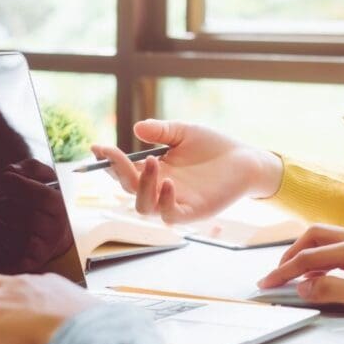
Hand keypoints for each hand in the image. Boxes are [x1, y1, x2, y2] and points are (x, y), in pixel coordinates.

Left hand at [0, 159, 73, 271]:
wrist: (56, 234)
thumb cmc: (47, 203)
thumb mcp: (46, 180)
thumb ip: (32, 168)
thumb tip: (11, 170)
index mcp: (61, 208)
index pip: (44, 197)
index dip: (22, 186)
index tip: (4, 177)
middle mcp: (55, 229)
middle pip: (29, 218)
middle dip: (3, 205)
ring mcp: (43, 247)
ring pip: (15, 237)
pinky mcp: (30, 261)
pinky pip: (9, 254)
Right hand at [92, 119, 282, 223]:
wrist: (246, 159)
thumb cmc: (215, 146)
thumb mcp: (184, 132)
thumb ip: (162, 131)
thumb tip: (137, 128)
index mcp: (155, 170)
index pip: (124, 170)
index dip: (108, 162)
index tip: (96, 148)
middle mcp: (160, 188)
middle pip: (127, 188)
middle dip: (117, 171)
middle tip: (115, 153)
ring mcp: (175, 202)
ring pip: (143, 207)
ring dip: (142, 186)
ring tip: (152, 161)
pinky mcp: (193, 212)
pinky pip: (170, 215)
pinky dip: (164, 201)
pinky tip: (169, 182)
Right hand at [256, 225, 343, 322]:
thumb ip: (334, 291)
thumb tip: (303, 287)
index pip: (309, 257)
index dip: (284, 271)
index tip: (265, 283)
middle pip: (315, 236)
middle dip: (291, 253)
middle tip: (276, 275)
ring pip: (330, 239)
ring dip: (309, 254)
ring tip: (296, 275)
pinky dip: (328, 258)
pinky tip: (329, 276)